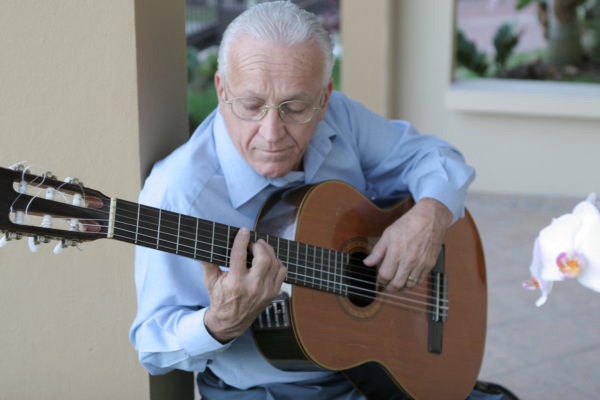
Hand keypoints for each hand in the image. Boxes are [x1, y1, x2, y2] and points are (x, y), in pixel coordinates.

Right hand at [203, 227, 286, 342]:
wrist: (230, 322)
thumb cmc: (220, 298)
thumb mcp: (210, 281)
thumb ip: (207, 262)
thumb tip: (204, 243)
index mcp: (235, 283)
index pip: (240, 255)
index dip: (242, 240)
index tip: (244, 231)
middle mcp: (252, 287)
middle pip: (264, 259)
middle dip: (260, 246)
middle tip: (254, 243)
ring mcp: (265, 291)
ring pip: (275, 264)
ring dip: (269, 252)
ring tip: (261, 249)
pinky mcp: (273, 293)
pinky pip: (282, 272)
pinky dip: (277, 263)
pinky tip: (268, 261)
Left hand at [363, 198, 451, 290]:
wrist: (430, 218)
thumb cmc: (408, 224)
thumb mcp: (388, 234)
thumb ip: (377, 251)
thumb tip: (367, 263)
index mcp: (396, 252)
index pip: (385, 275)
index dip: (380, 280)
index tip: (379, 279)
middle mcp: (409, 260)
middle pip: (397, 284)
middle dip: (389, 287)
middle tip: (386, 286)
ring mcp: (421, 263)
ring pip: (409, 285)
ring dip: (401, 287)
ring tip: (396, 284)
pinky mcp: (430, 264)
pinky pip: (420, 280)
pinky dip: (412, 283)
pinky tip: (407, 278)